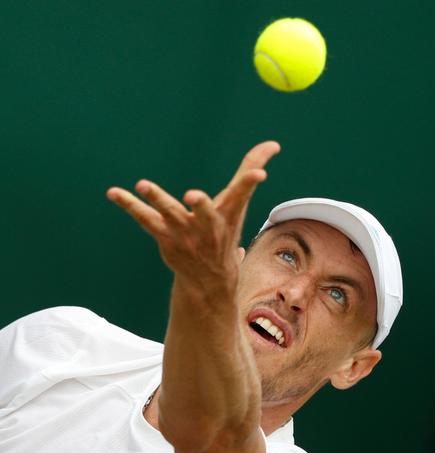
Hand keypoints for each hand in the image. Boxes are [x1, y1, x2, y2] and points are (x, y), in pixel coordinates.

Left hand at [106, 141, 280, 296]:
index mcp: (229, 214)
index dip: (250, 182)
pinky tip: (114, 192)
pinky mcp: (165, 237)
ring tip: (143, 184)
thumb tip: (273, 144)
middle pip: (206, 213)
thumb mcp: (239, 202)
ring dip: (158, 200)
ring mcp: (186, 233)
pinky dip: (129, 205)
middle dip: (201, 206)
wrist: (210, 278)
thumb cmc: (225, 230)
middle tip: (193, 196)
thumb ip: (250, 169)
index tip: (260, 173)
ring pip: (171, 215)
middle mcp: (209, 225)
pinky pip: (145, 219)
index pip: (243, 194)